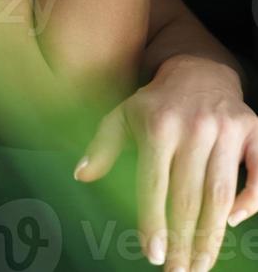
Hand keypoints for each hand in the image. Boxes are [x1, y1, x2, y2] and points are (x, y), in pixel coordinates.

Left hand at [74, 55, 257, 270]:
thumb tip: (82, 175)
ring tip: (200, 264)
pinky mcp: (252, 129)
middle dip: (182, 240)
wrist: (197, 71)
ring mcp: (225, 129)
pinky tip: (233, 223)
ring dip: (211, 235)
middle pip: (189, 196)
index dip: (154, 222)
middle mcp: (194, 127)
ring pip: (220, 193)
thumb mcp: (123, 115)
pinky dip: (250, 200)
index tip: (152, 255)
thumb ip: (103, 145)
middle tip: (178, 271)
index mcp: (159, 126)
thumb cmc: (156, 103)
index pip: (155, 184)